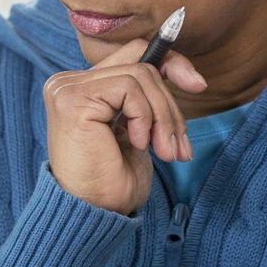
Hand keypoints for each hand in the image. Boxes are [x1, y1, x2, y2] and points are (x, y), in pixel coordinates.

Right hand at [43, 39, 206, 213]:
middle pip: (142, 65)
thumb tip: (188, 73)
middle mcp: (69, 82)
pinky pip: (129, 88)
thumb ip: (148, 98)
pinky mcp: (73, 99)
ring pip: (140, 76)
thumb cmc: (114, 180)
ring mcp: (68, 88)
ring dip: (163, 117)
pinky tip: (137, 144)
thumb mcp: (140, 130)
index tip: (198, 85)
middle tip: (178, 148)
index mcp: (83, 87)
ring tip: (164, 152)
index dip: (171, 63)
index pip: (134, 53)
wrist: (95, 214)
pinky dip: (144, 117)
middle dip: (170, 106)